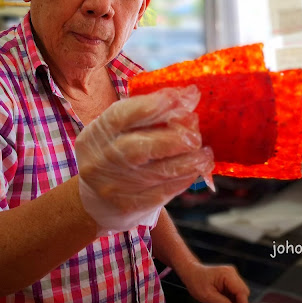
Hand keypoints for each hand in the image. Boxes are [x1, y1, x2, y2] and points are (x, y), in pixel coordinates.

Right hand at [76, 85, 213, 235]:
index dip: (152, 105)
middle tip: (195, 135)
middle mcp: (101, 160)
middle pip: (138, 148)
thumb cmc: (116, 153)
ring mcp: (114, 186)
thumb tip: (189, 96)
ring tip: (205, 154)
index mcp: (98, 133)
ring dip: (188, 161)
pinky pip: (163, 191)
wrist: (96, 200)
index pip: (121, 116)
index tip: (181, 98)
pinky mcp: (129, 205)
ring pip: (157, 172)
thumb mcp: (122, 129)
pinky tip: (196, 169)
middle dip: (173, 139)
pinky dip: (184, 178)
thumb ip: (151, 113)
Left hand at [178, 261, 249, 302]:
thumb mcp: (207, 295)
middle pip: (242, 293)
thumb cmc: (196, 280)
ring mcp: (231, 276)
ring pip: (237, 295)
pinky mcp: (229, 281)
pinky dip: (227, 301)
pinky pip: (232, 294)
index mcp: (228, 274)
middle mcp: (232, 273)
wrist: (190, 272)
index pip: (242, 291)